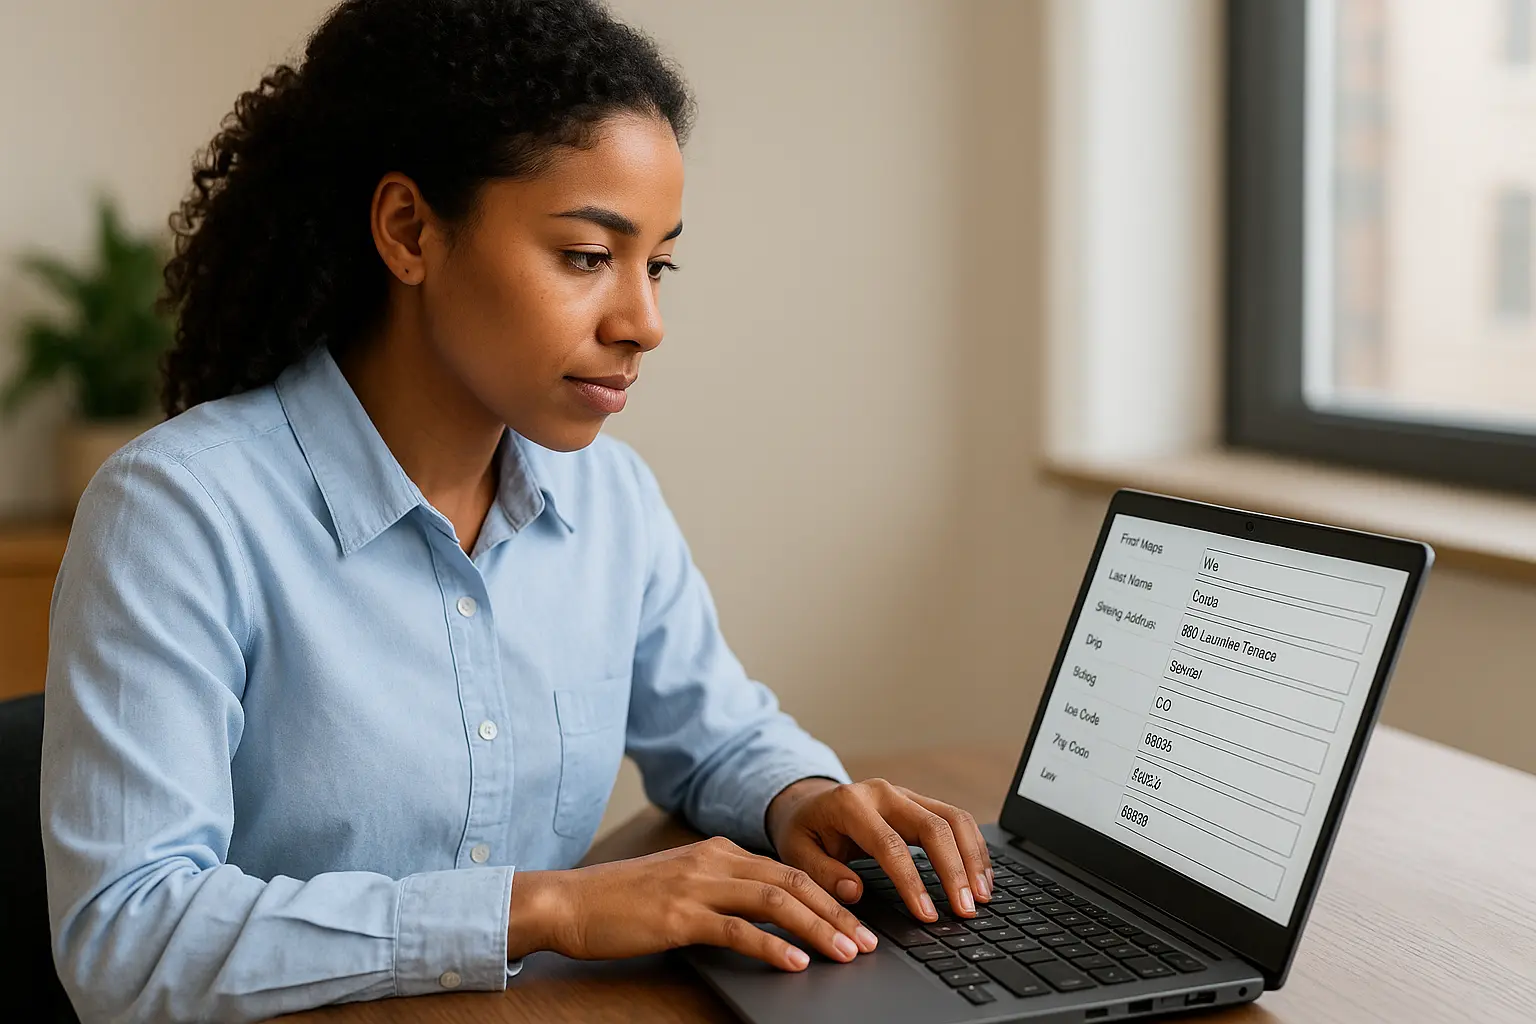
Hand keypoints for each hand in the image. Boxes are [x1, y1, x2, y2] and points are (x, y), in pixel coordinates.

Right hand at [504, 837, 879, 971]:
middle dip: (837, 912)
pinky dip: (772, 946)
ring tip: (847, 953)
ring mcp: (697, 886)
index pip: (788, 869)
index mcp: (718, 851)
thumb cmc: (621, 901)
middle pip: (792, 881)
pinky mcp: (680, 916)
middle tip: (869, 941)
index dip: (828, 895)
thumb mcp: (680, 885)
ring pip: (774, 901)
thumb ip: (721, 891)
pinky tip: (796, 963)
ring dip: (818, 928)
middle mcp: (714, 861)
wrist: (570, 901)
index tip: (857, 919)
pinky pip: (737, 930)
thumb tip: (764, 916)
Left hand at [765, 777, 992, 922]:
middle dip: (955, 871)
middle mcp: (884, 792)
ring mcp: (905, 793)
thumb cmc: (804, 831)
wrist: (808, 803)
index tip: (928, 915)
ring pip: (954, 818)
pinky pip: (955, 819)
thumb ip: (822, 873)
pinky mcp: (919, 802)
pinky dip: (973, 847)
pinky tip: (980, 876)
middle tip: (967, 910)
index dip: (913, 883)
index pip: (891, 846)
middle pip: (934, 826)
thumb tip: (855, 892)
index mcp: (851, 804)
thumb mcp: (796, 853)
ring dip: (972, 858)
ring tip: (982, 896)